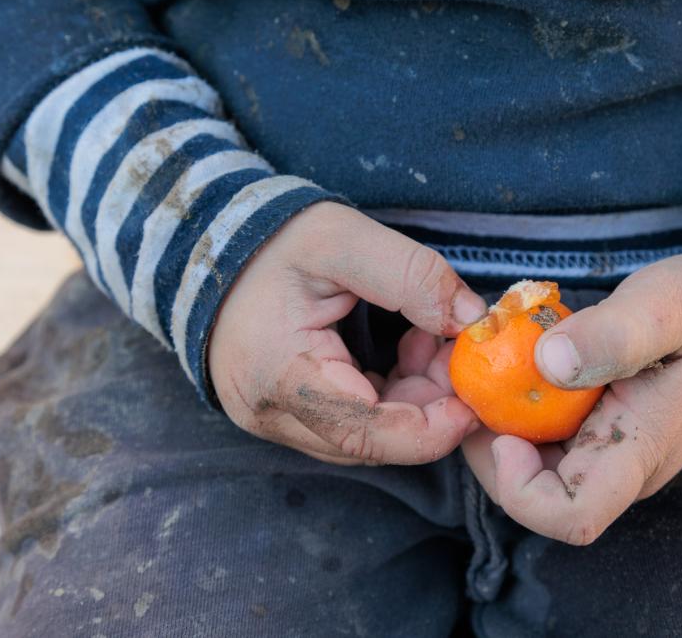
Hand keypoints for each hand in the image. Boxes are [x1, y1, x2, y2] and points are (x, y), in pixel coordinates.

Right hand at [208, 202, 485, 465]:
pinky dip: (388, 398)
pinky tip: (404, 353)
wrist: (208, 244)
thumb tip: (470, 321)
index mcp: (279, 375)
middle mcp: (271, 414)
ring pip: (363, 438)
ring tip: (427, 342)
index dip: (429, 429)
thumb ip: (411, 275)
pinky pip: (349, 424)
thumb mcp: (342, 238)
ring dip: (411, 402)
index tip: (472, 400)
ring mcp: (274, 420)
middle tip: (456, 355)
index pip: (364, 431)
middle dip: (428, 408)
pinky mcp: (284, 414)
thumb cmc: (271, 241)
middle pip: (369, 442)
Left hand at [461, 250, 681, 544]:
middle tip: (462, 376)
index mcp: (639, 451)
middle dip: (485, 444)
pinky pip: (540, 433)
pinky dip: (512, 402)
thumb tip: (549, 360)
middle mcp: (617, 464)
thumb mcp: (672, 303)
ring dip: (492, 419)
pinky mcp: (597, 428)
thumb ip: (617, 334)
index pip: (572, 518)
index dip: (520, 490)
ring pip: (528, 462)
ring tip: (476, 358)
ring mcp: (606, 449)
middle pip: (531, 494)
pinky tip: (503, 354)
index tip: (503, 429)